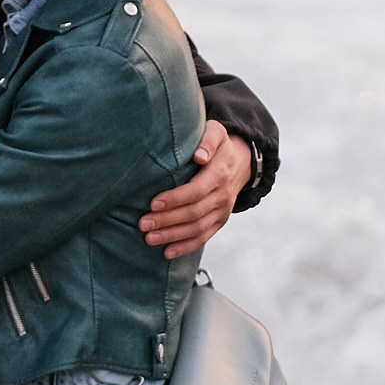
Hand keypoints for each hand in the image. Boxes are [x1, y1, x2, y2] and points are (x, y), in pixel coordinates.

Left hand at [139, 120, 250, 259]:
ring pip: (197, 228)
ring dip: (173, 236)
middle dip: (167, 220)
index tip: (153, 203)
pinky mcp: (219, 221)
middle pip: (194, 212)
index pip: (196, 190)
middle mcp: (222, 195)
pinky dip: (186, 246)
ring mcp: (222, 210)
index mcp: (219, 173)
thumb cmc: (220, 145)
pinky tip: (167, 252)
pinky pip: (203, 237)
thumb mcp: (216, 132)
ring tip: (149, 238)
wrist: (241, 161)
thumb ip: (208, 140)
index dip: (175, 198)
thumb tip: (199, 155)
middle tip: (143, 224)